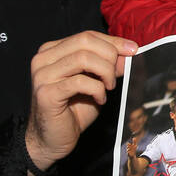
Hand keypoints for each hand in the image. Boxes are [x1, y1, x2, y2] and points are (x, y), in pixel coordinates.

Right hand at [25, 31, 138, 171]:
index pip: (87, 36)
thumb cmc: (74, 110)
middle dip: (110, 56)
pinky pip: (80, 82)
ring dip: (105, 72)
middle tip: (117, 75)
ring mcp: (42, 75)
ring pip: (83, 58)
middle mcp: (43, 59)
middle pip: (85, 42)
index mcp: (52, 51)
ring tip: (109, 87)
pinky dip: (97, 90)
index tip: (133, 50)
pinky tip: (100, 100)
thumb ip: (108, 65)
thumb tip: (128, 52)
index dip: (113, 41)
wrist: (52, 139)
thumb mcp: (95, 82)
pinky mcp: (46, 93)